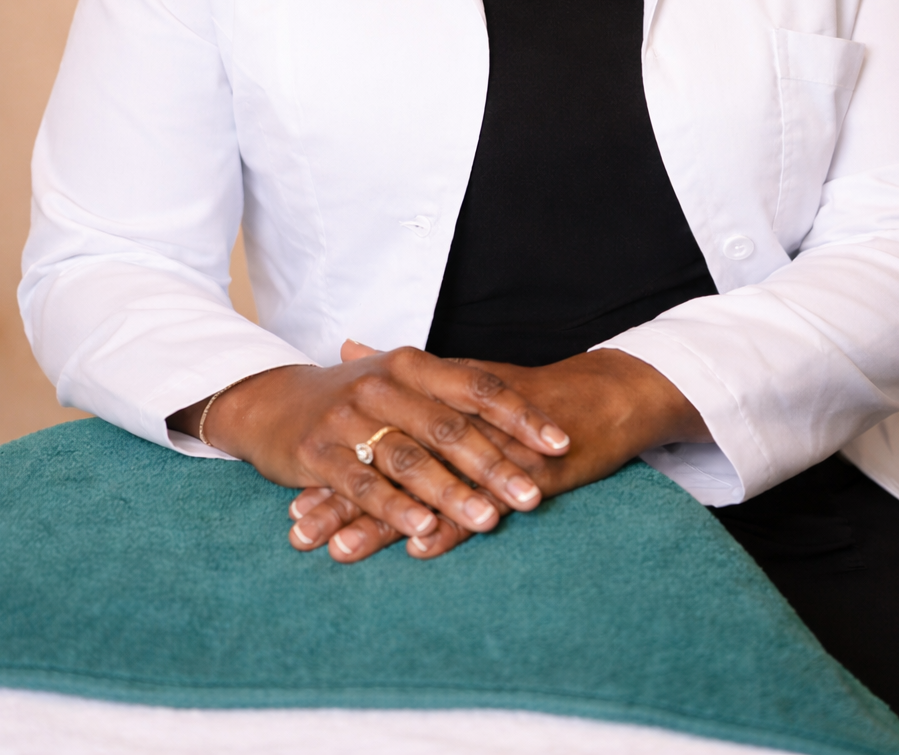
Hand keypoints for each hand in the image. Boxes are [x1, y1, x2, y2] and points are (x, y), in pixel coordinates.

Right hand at [168, 340, 570, 563]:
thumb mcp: (403, 383)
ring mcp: (349, 417)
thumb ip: (454, 397)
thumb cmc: (356, 397)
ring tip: (488, 521)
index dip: (521, 416)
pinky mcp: (318, 452)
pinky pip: (362, 483)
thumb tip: (528, 417)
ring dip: (451, 492)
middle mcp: (383, 384)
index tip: (561, 444)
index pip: (478, 387)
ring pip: (410, 458)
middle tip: (534, 495)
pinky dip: (395, 508)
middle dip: (495, 464)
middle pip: (449, 427)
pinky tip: (423, 530)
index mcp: (412, 364)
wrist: (273, 402)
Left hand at [289, 346, 706, 560]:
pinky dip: (453, 525)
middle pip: (392, 463)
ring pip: (430, 486)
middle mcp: (459, 419)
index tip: (295, 500)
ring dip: (384, 522)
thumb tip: (347, 346)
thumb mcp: (461, 377)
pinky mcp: (528, 469)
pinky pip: (485, 500)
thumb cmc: (527, 396)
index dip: (337, 469)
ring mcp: (494, 445)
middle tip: (301, 532)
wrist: (603, 397)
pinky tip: (420, 549)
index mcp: (438, 398)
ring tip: (340, 552)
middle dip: (345, 502)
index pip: (377, 438)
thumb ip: (404, 372)